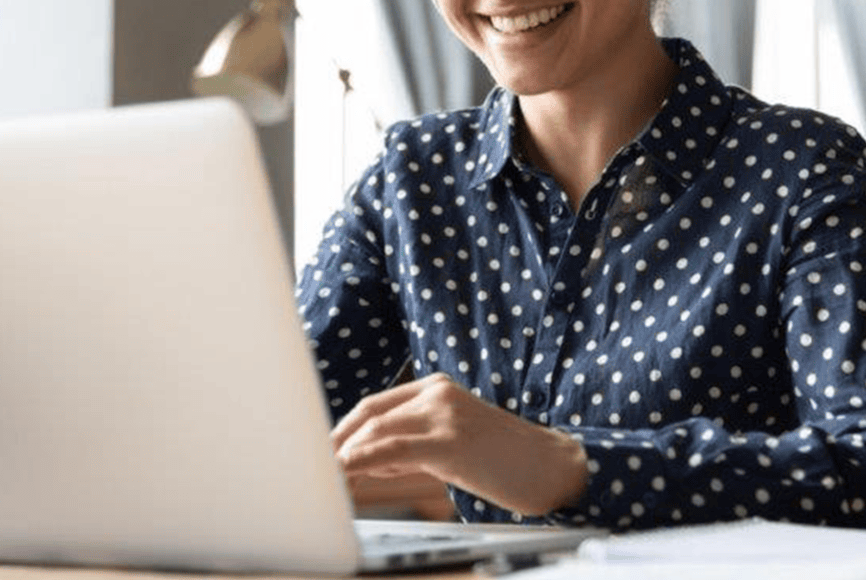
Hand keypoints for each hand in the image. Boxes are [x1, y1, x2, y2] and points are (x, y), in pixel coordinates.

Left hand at [331, 373, 587, 516]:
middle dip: (335, 441)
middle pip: (369, 414)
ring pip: (377, 429)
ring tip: (324, 476)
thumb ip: (413, 446)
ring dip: (343, 454)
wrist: (553, 466)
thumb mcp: (454, 444)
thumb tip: (368, 461)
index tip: (322, 452)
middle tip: (312, 466)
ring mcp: (445, 415)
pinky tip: (346, 473)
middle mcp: (438, 394)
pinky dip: (363, 460)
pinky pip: (393, 449)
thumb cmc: (506, 460)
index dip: (344, 429)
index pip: (376, 405)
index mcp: (438, 389)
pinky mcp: (450, 441)